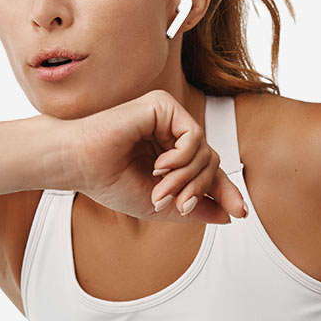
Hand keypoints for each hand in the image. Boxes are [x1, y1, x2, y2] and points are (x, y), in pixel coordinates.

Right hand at [73, 89, 246, 223]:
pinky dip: (182, 158)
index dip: (225, 191)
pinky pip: (193, 136)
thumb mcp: (160, 206)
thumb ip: (194, 209)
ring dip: (186, 178)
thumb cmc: (109, 182)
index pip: (207, 171)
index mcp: (169, 155)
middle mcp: (171, 134)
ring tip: (159, 189)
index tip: (241, 213)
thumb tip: (229, 215)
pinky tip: (159, 165)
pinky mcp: (163, 105)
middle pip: (211, 163)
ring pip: (205, 152)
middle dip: (198, 189)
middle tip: (177, 206)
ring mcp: (168, 118)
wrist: (80, 164)